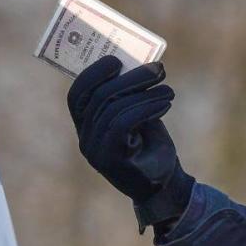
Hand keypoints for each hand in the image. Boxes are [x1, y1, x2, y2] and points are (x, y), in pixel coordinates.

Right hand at [67, 56, 192, 226]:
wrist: (164, 185)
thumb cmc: (151, 147)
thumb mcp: (138, 116)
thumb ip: (128, 96)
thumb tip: (136, 63)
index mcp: (86, 126)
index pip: (77, 94)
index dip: (93, 73)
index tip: (117, 60)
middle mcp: (85, 138)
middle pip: (99, 96)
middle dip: (130, 77)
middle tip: (158, 68)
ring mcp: (94, 150)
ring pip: (114, 107)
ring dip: (145, 92)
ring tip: (168, 89)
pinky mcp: (109, 159)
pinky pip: (123, 123)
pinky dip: (147, 107)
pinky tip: (166, 103)